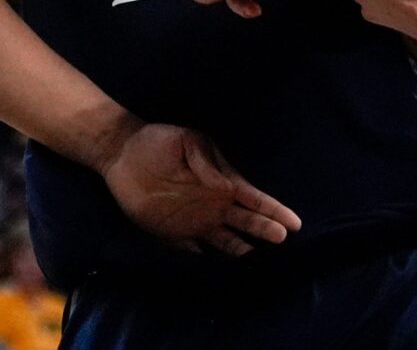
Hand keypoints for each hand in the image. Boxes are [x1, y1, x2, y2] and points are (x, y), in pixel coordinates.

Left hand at [99, 121, 302, 255]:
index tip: (293, 223)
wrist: (122, 154)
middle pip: (245, 222)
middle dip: (265, 230)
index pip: (253, 198)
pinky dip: (209, 263)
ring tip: (261, 264)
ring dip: (242, 251)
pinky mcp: (173, 235)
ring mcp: (194, 222)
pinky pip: (195, 252)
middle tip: (283, 242)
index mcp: (221, 181)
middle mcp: (213, 205)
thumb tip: (225, 186)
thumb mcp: (187, 141)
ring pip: (226, 242)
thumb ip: (207, 162)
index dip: (273, 210)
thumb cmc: (158, 141)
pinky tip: (223, 274)